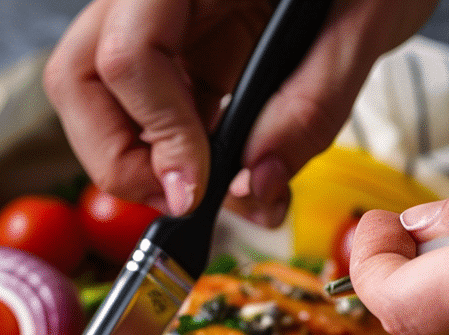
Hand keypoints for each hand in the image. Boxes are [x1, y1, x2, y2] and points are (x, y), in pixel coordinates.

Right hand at [43, 0, 437, 225]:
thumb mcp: (369, 19)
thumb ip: (310, 104)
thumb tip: (253, 184)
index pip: (127, 52)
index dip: (157, 133)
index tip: (200, 190)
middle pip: (79, 81)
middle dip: (121, 161)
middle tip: (184, 201)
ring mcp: (164, 27)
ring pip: (100, 108)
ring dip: (150, 173)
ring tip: (224, 197)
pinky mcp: (184, 59)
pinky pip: (151, 122)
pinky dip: (186, 168)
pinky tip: (240, 180)